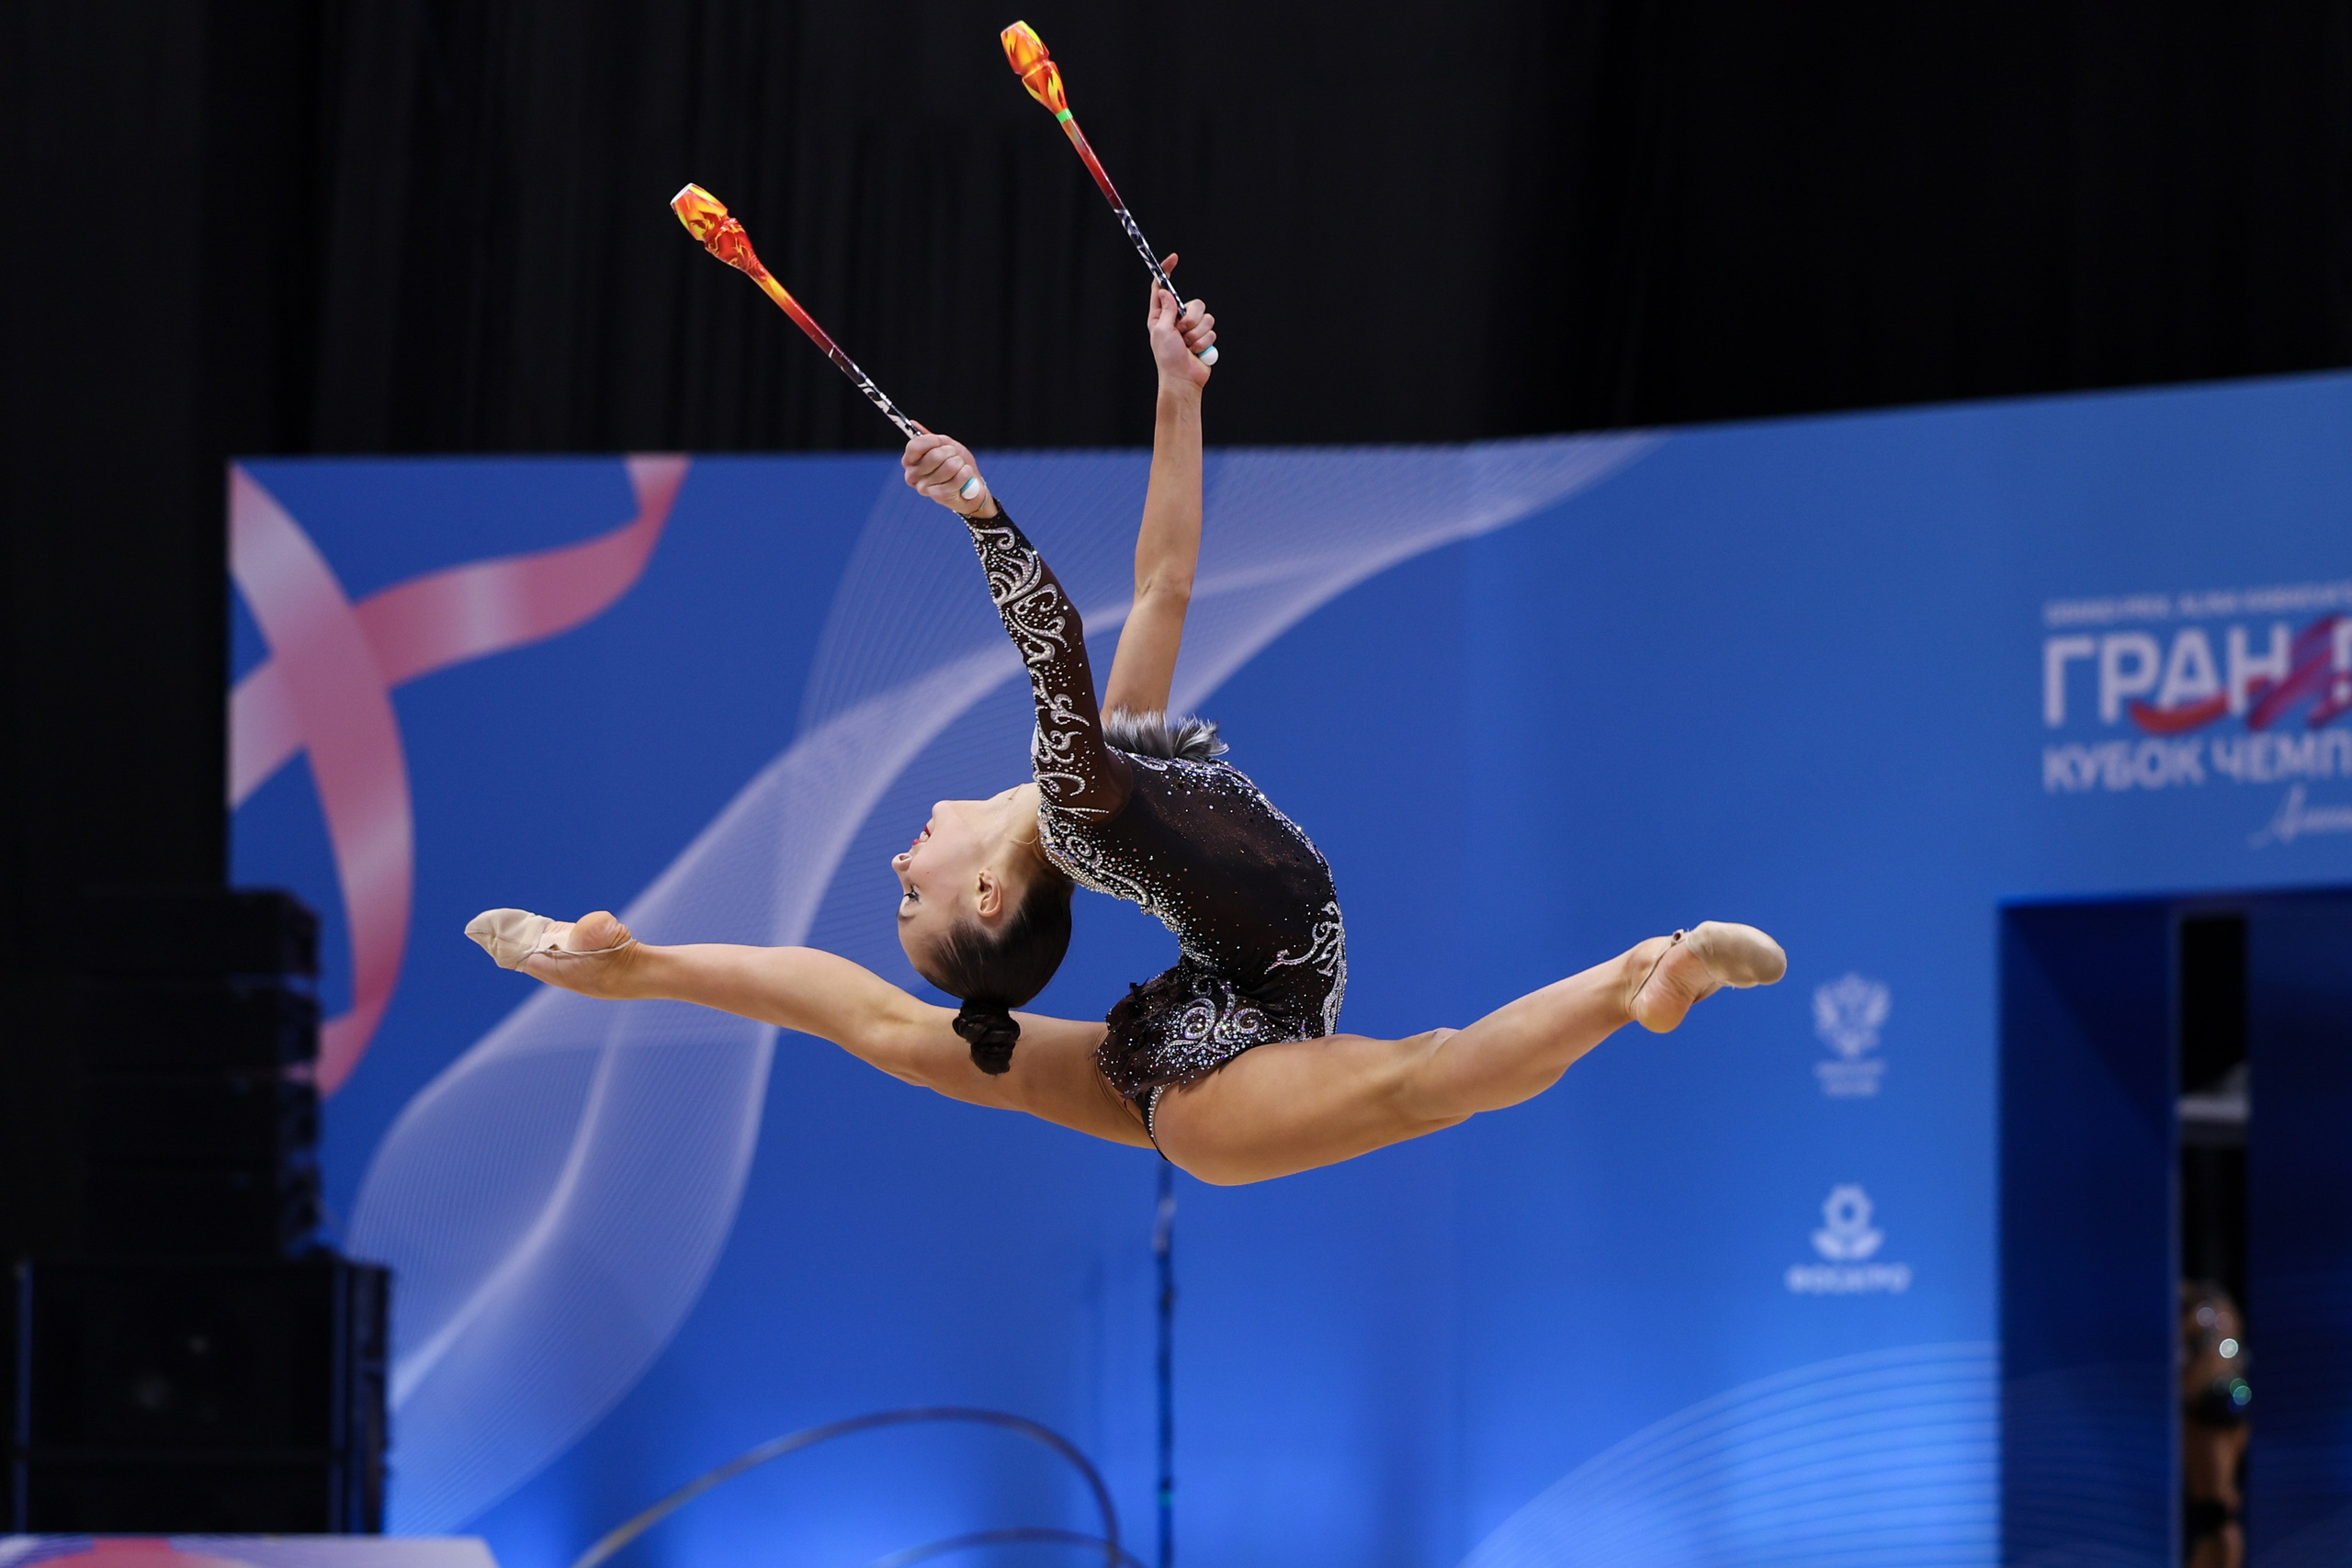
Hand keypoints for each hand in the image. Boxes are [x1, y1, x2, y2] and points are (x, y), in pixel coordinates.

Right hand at [901, 429, 994, 514]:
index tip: (942, 442)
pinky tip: (965, 478)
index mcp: (910, 461)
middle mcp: (912, 475)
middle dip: (951, 453)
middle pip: (934, 455)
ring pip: (949, 466)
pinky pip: (956, 479)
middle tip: (954, 457)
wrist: (971, 489)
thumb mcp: (945, 446)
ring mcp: (923, 487)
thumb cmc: (957, 465)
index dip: (932, 441)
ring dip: (960, 464)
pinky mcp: (937, 497)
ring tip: (960, 469)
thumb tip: (912, 423)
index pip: (914, 445)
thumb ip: (931, 438)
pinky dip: (966, 474)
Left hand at [1149, 253, 1213, 390]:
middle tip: (1182, 332)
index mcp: (1161, 316)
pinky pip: (1212, 330)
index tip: (1174, 258)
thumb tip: (1165, 291)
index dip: (1167, 272)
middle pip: (1194, 302)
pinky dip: (1204, 342)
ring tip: (1189, 346)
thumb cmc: (1167, 358)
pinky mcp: (1204, 337)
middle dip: (1191, 318)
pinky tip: (1196, 352)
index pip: (1163, 288)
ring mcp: (1192, 328)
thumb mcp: (1161, 330)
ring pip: (1206, 316)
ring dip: (1197, 334)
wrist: (1183, 379)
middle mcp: (1177, 320)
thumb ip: (1166, 309)